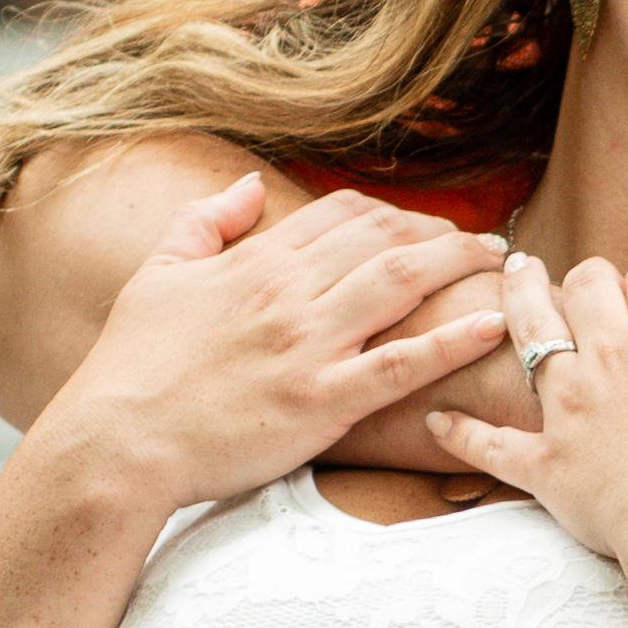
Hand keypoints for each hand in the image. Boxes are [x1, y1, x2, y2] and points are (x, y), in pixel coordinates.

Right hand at [32, 173, 513, 511]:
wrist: (117, 441)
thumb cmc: (132, 365)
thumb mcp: (159, 273)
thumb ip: (206, 221)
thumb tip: (255, 185)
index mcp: (258, 261)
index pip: (345, 214)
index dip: (397, 212)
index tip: (428, 225)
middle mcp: (290, 293)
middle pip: (387, 238)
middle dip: (446, 233)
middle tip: (485, 244)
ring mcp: (309, 347)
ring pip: (404, 284)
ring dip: (463, 267)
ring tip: (509, 269)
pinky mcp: (321, 403)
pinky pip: (402, 365)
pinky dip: (453, 341)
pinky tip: (495, 325)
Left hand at [424, 252, 627, 608]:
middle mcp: (609, 353)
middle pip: (588, 287)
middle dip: (588, 276)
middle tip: (586, 279)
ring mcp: (571, 406)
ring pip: (531, 334)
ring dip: (517, 300)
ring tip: (512, 277)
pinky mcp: (547, 463)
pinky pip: (492, 447)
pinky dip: (462, 434)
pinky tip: (438, 420)